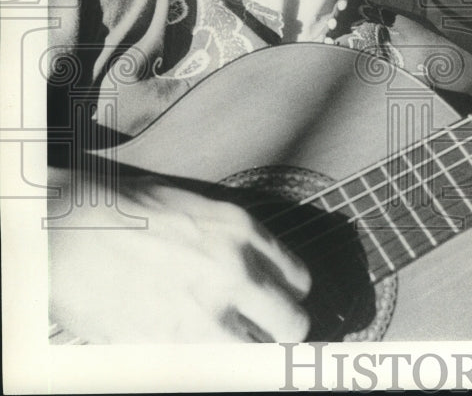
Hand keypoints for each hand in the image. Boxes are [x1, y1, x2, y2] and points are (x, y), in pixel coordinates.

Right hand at [48, 166, 311, 342]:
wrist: (68, 228)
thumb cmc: (123, 209)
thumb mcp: (196, 207)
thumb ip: (232, 240)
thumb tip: (252, 269)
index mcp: (241, 232)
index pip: (298, 278)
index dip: (290, 295)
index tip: (279, 303)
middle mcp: (235, 273)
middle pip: (291, 324)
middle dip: (284, 332)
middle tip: (269, 335)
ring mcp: (204, 314)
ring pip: (258, 356)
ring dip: (250, 354)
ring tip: (233, 348)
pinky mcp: (170, 347)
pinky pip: (210, 369)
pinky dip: (208, 366)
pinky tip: (193, 354)